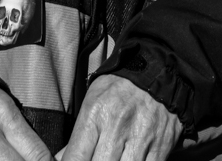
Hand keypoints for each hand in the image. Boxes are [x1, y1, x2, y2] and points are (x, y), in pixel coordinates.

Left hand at [57, 74, 181, 160]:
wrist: (159, 69)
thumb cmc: (119, 88)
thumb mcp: (93, 100)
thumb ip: (78, 135)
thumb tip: (60, 160)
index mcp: (96, 113)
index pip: (74, 159)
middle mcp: (117, 125)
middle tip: (99, 157)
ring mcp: (141, 136)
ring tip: (114, 158)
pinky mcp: (161, 145)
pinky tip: (132, 159)